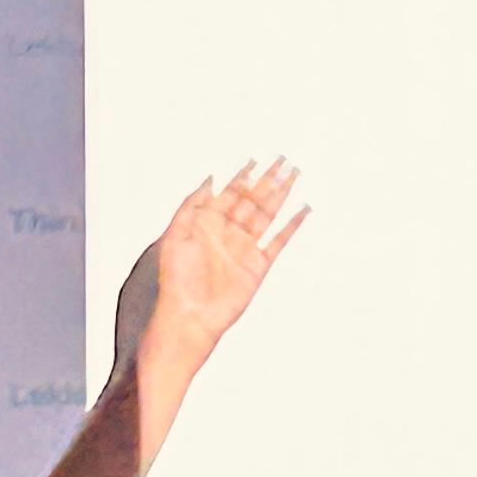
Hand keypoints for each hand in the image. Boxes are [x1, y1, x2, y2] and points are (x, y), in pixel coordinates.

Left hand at [140, 159, 305, 375]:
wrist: (190, 316)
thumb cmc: (177, 281)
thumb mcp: (174, 235)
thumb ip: (191, 206)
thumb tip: (210, 179)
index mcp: (207, 224)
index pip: (229, 194)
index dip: (242, 176)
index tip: (255, 161)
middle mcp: (228, 233)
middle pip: (252, 200)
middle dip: (267, 180)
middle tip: (283, 161)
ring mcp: (244, 249)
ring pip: (267, 215)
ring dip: (280, 196)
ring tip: (293, 176)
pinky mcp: (258, 266)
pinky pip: (278, 242)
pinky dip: (291, 226)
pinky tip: (301, 211)